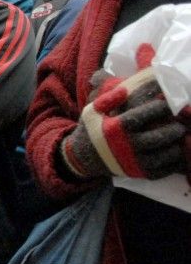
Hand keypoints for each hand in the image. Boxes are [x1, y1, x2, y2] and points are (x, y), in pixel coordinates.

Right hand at [62, 67, 185, 179]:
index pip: (144, 115)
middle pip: (159, 136)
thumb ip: (107, 99)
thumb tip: (125, 90)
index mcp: (116, 129)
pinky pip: (162, 170)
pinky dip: (173, 161)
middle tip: (180, 121)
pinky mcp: (138, 174)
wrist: (83, 159)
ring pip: (165, 155)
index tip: (168, 103)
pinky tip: (174, 151)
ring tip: (179, 136)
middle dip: (174, 127)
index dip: (160, 107)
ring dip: (176, 144)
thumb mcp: (91, 112)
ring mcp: (133, 163)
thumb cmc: (91, 131)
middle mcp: (126, 146)